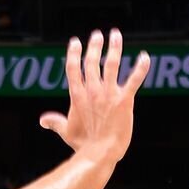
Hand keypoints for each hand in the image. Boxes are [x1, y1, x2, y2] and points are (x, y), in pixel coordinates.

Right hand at [39, 30, 151, 164]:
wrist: (100, 153)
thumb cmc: (84, 145)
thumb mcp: (66, 131)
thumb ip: (55, 122)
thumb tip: (42, 120)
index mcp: (77, 95)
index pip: (73, 68)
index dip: (74, 54)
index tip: (75, 42)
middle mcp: (92, 90)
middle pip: (91, 62)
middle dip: (94, 46)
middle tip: (98, 35)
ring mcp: (108, 94)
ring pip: (111, 64)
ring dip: (114, 48)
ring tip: (115, 34)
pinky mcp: (124, 100)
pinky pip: (134, 80)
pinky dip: (141, 68)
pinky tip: (145, 57)